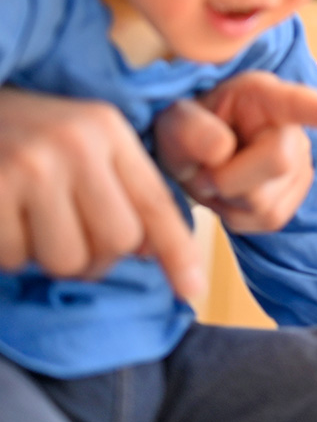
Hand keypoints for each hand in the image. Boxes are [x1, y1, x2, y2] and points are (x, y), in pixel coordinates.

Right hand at [0, 89, 204, 298]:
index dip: (178, 252)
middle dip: (99, 255)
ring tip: (35, 225)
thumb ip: (127, 187)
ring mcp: (31, 167)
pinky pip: (16, 258)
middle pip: (117, 241)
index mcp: (108, 130)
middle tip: (76, 236)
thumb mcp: (88, 140)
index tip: (192, 291)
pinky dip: (11, 253)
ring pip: (67, 259)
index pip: (155, 202)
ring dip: (51, 257)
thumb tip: (149, 251)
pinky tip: (6, 220)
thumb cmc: (32, 134)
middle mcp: (76, 144)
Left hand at [155, 72, 316, 233]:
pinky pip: (266, 221)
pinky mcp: (293, 200)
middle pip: (278, 160)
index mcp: (265, 96)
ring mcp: (300, 166)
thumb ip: (188, 129)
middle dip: (228, 174)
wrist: (194, 156)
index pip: (305, 104)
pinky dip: (234, 215)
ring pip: (266, 201)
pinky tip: (228, 195)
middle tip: (201, 168)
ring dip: (226, 198)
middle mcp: (294, 128)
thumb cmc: (186, 128)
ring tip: (215, 177)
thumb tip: (221, 149)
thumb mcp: (172, 121)